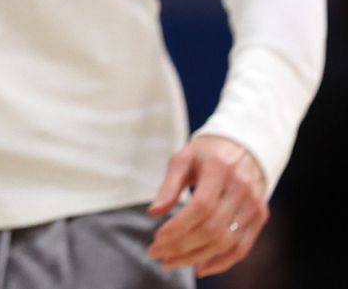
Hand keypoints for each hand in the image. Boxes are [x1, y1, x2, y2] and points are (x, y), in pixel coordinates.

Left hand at [147, 134, 268, 275]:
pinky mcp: (260, 217)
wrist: (244, 146)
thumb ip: (169, 185)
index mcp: (219, 169)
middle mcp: (241, 189)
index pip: (201, 206)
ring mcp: (254, 205)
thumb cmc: (207, 153)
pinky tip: (200, 268)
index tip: (157, 238)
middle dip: (182, 246)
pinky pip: (242, 247)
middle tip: (157, 254)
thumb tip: (154, 213)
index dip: (179, 226)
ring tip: (172, 262)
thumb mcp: (183, 159)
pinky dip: (222, 262)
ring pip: (226, 242)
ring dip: (197, 257)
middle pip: (212, 228)